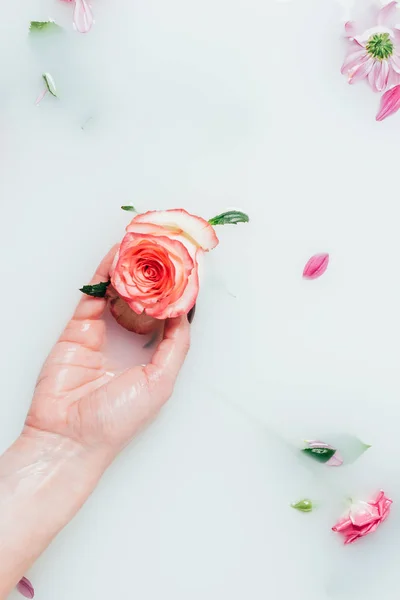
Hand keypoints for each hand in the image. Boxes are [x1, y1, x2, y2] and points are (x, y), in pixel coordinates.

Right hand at [25, 246, 190, 459]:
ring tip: (143, 245)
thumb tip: (185, 312)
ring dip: (129, 270)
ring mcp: (102, 335)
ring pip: (119, 294)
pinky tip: (116, 257)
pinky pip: (94, 297)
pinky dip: (104, 275)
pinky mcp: (77, 330)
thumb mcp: (161, 382)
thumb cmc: (117, 420)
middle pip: (144, 301)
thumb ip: (176, 346)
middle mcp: (129, 344)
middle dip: (154, 277)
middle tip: (165, 249)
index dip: (178, 295)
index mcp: (153, 360)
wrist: (69, 437)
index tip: (188, 271)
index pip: (169, 319)